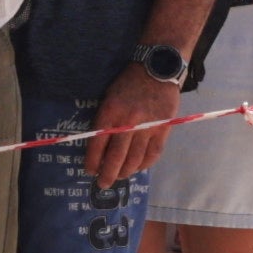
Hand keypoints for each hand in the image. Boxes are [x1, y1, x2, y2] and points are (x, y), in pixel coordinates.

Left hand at [86, 64, 183, 188]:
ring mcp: (147, 127)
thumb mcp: (109, 97)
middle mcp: (128, 122)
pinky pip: (153, 154)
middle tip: (103, 183)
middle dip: (107, 174)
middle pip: (116, 157)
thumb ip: (106, 121)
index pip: (98, 144)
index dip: (93, 161)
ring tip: (120, 176)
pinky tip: (138, 168)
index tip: (89, 171)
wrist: (156, 68)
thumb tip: (100, 146)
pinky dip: (144, 164)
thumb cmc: (128, 83)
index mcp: (110, 112)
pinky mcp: (163, 129)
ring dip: (125, 172)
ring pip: (135, 159)